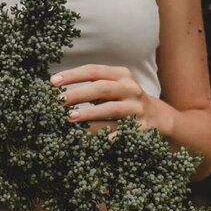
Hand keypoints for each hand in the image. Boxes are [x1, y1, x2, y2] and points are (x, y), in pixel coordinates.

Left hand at [50, 64, 164, 131]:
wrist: (157, 117)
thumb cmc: (123, 100)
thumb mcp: (113, 87)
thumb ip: (91, 86)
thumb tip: (58, 91)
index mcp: (121, 75)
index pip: (93, 70)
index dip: (72, 75)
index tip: (53, 82)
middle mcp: (130, 88)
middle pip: (102, 88)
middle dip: (78, 94)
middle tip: (59, 101)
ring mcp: (137, 108)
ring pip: (111, 110)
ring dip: (89, 114)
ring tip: (70, 117)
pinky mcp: (140, 127)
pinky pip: (119, 132)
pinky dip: (103, 136)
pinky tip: (87, 139)